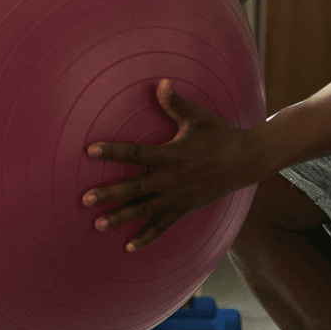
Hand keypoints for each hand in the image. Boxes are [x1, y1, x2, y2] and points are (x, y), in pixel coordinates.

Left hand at [81, 79, 267, 251]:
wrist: (245, 161)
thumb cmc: (219, 134)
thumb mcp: (198, 117)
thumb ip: (175, 103)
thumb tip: (161, 82)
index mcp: (171, 155)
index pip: (136, 153)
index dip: (112, 151)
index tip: (90, 150)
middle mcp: (171, 179)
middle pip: (134, 188)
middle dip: (109, 194)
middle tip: (85, 199)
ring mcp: (177, 197)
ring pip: (144, 210)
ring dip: (120, 217)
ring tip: (97, 224)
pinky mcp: (184, 209)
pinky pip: (162, 226)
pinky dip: (146, 238)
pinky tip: (128, 247)